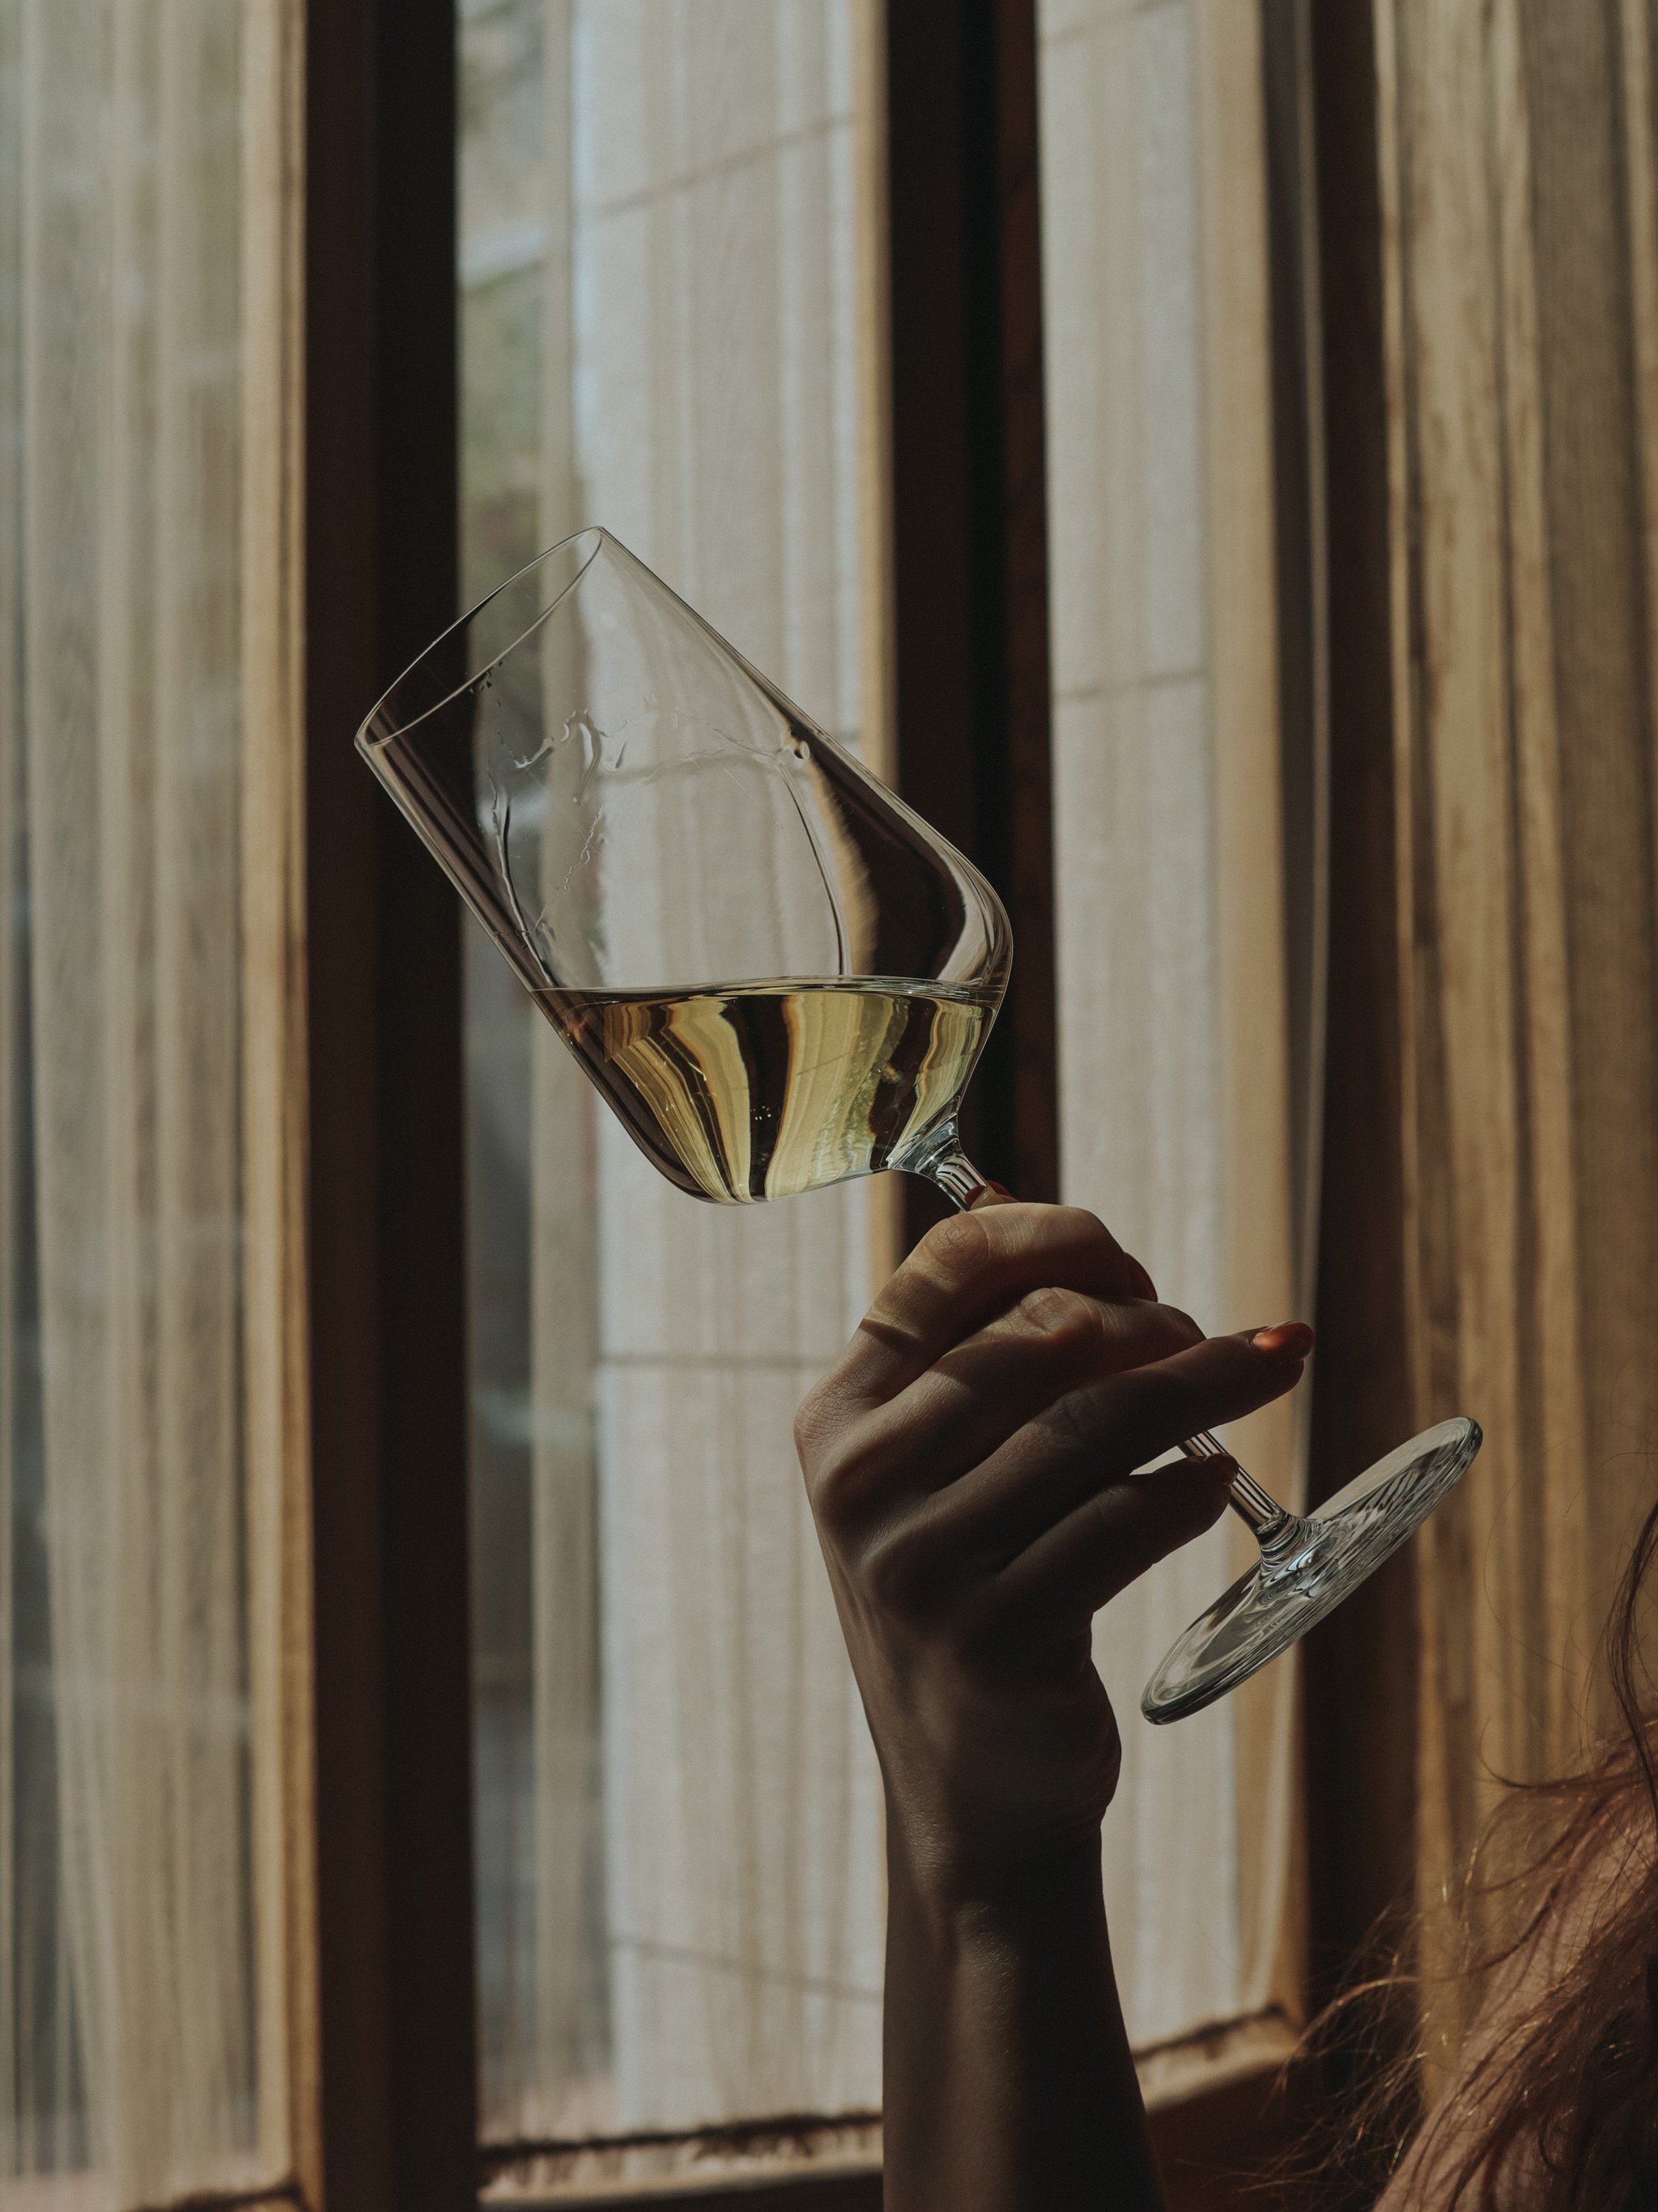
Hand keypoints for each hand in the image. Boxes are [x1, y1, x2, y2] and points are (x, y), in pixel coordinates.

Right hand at [794, 1199, 1312, 1898]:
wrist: (972, 1801)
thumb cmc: (973, 1604)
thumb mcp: (933, 1483)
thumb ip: (974, 1371)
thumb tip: (1069, 1241)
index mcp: (837, 1420)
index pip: (943, 1268)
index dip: (1054, 1237)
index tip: (1129, 1260)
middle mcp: (862, 1483)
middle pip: (1041, 1336)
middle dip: (1148, 1318)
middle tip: (1206, 1340)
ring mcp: (924, 1564)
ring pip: (1096, 1421)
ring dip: (1204, 1381)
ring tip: (1263, 1368)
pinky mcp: (999, 1638)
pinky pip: (1124, 1523)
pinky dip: (1190, 1487)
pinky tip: (1217, 1480)